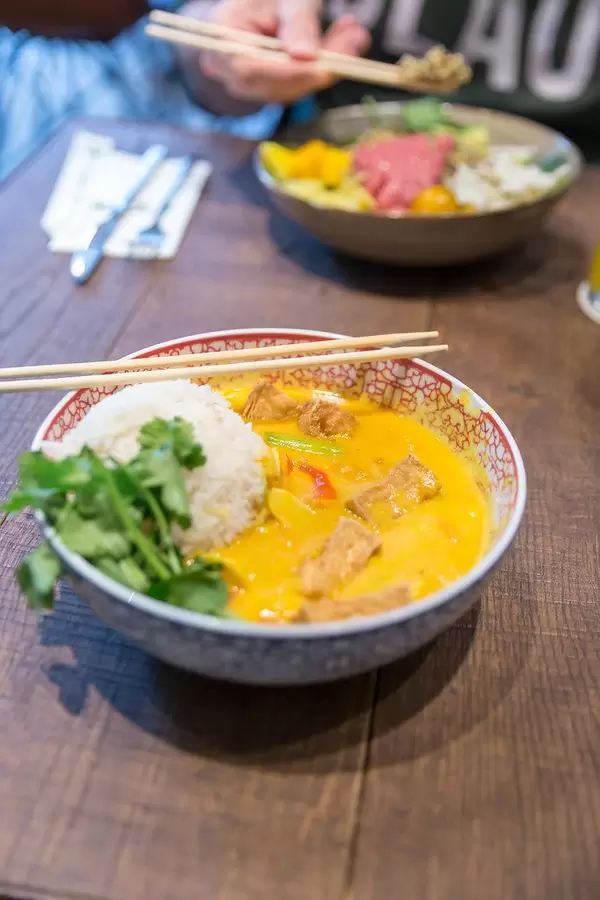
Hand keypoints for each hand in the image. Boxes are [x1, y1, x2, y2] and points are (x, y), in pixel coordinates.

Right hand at [189, 0, 370, 104]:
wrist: (261, 3)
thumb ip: (297, 20)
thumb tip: (307, 57)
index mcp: (221, 37)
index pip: (250, 70)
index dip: (288, 74)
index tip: (324, 68)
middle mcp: (230, 69)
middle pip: (274, 85)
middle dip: (319, 69)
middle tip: (355, 40)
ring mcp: (249, 83)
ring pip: (292, 90)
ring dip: (329, 66)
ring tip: (355, 35)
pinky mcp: (270, 87)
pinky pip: (299, 85)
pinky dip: (325, 66)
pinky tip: (347, 40)